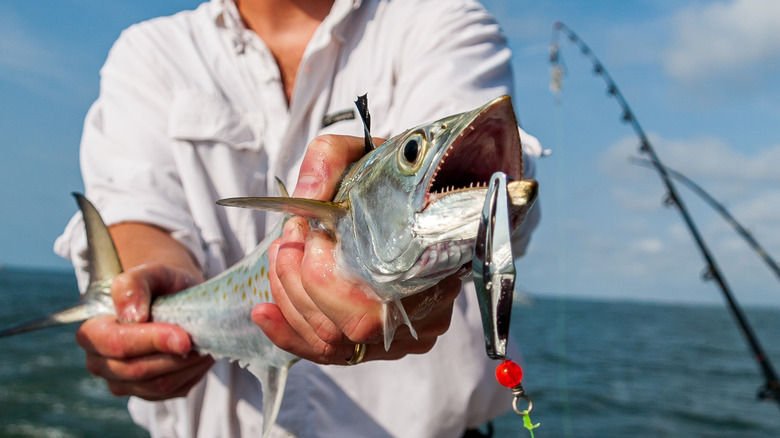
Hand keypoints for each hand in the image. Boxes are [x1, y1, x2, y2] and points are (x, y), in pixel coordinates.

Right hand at [76, 225, 214, 400]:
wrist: (175, 298)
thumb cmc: (159, 285)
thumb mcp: (149, 273)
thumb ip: (133, 285)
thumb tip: (132, 316)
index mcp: (92, 333)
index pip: (116, 344)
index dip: (151, 341)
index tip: (183, 337)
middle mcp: (101, 363)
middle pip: (137, 369)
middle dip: (173, 355)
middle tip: (200, 339)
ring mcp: (125, 383)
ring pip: (159, 384)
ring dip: (188, 365)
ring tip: (203, 342)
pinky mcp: (151, 394)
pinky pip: (174, 390)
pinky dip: (193, 372)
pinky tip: (200, 353)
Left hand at [253, 135, 462, 363]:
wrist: (425, 194)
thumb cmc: (396, 177)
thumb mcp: (362, 151)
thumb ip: (328, 161)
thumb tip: (303, 198)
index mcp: (430, 269)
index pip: (366, 308)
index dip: (320, 275)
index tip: (308, 228)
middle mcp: (425, 313)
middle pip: (343, 328)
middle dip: (296, 281)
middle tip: (288, 237)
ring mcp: (403, 333)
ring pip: (331, 343)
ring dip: (288, 299)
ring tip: (277, 256)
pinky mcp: (381, 341)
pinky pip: (330, 352)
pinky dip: (289, 333)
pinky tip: (263, 312)